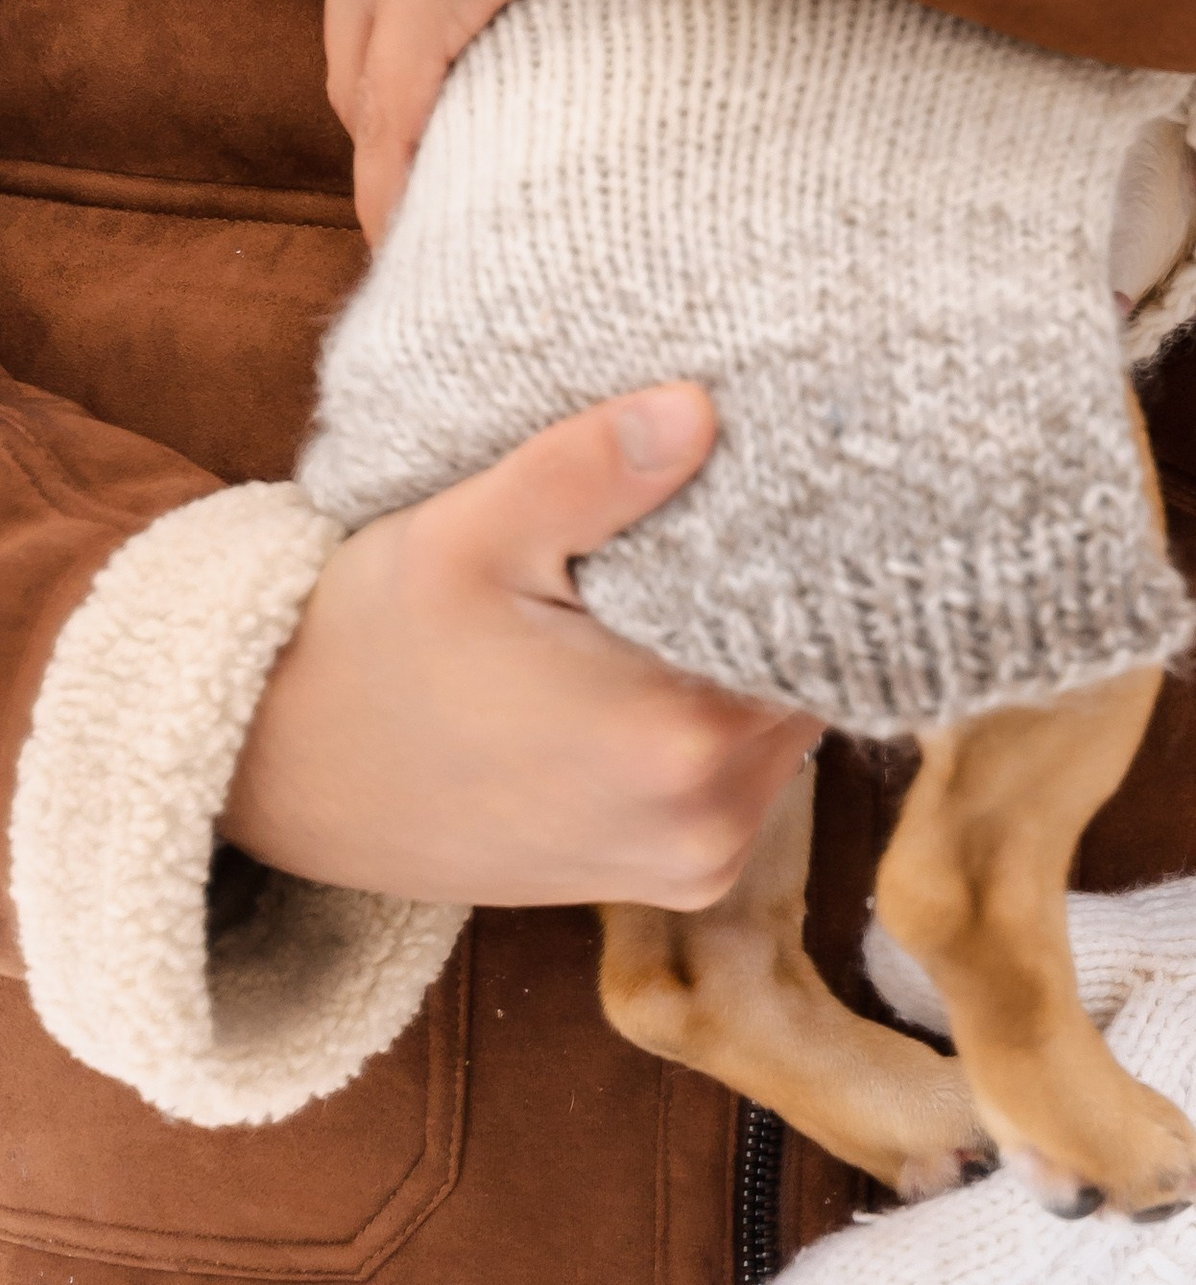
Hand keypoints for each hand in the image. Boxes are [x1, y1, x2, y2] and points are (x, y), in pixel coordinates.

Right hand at [222, 386, 817, 905]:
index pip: (823, 614)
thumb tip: (699, 408)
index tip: (784, 467)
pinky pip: (747, 765)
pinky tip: (662, 643)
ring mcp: (696, 864)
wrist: (284, 775)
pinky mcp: (675, 876)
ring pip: (785, 715)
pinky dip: (722, 702)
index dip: (809, 534)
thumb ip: (589, 472)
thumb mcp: (471, 534)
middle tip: (734, 499)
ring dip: (751, 647)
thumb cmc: (374, 645)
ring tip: (690, 568)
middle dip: (783, 589)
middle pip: (813, 666)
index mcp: (678, 741)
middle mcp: (709, 824)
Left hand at [301, 0, 702, 236]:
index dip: (409, 33)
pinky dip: (400, 186)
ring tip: (459, 214)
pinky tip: (418, 236)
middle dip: (395, 105)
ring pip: (369, 82)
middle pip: (356, 35)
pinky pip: (394, 124)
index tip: (454, 84)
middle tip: (458, 177)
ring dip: (407, 147)